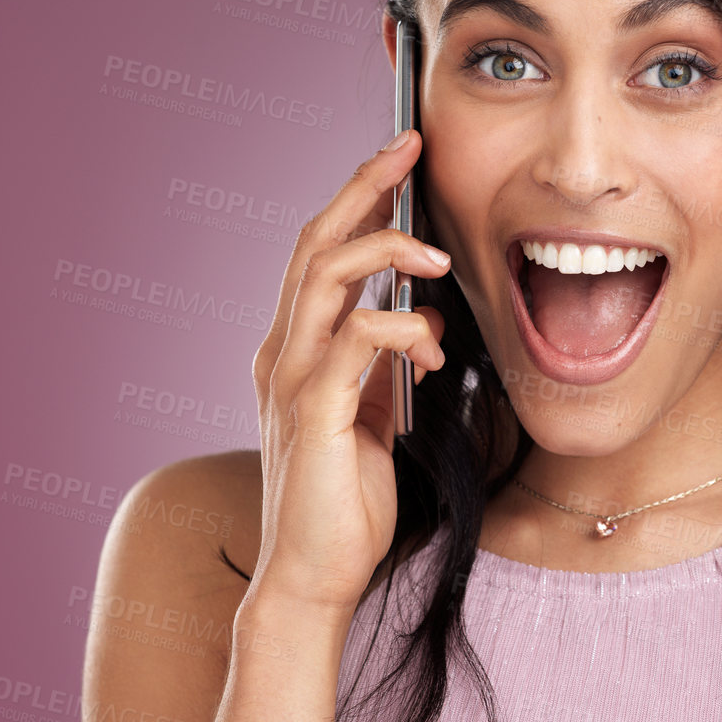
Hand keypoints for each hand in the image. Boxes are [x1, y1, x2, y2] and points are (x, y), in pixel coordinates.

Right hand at [248, 130, 448, 613]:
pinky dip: (396, 327)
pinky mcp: (313, 415)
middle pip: (315, 242)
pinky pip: (351, 342)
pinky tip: (426, 346)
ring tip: (439, 259)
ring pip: (326, 277)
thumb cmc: (347, 500)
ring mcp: (292, 382)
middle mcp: (283, 353)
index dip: (355, 197)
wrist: (315, 576)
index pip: (319, 251)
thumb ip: (381, 362)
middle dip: (364, 186)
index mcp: (295, 348)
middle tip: (409, 145)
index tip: (398, 155)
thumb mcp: (372, 412)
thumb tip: (417, 315)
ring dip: (387, 251)